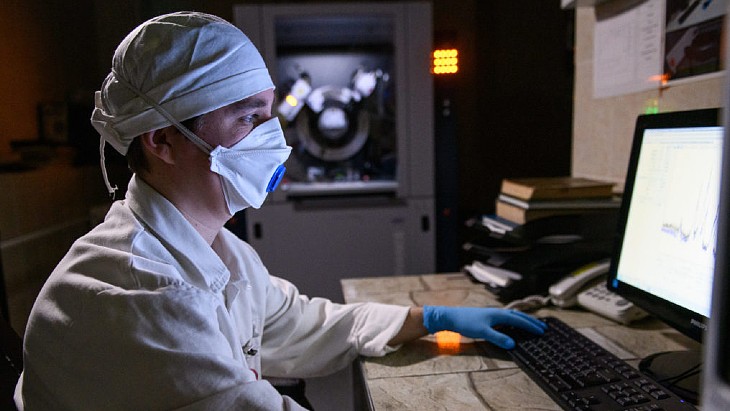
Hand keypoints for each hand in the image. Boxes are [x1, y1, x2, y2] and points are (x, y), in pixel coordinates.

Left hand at [422, 306, 546, 348]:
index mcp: (499, 314)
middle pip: (519, 316)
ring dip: (524, 320)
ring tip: (533, 325)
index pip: (519, 320)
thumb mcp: (482, 332)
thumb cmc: (466, 323)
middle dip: (531, 322)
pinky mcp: (488, 317)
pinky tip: (514, 326)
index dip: (531, 326)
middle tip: (543, 328)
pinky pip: (507, 318)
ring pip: (513, 316)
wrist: (451, 317)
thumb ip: (498, 338)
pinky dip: (515, 321)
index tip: (542, 331)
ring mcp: (493, 314)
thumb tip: (513, 344)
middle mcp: (498, 312)